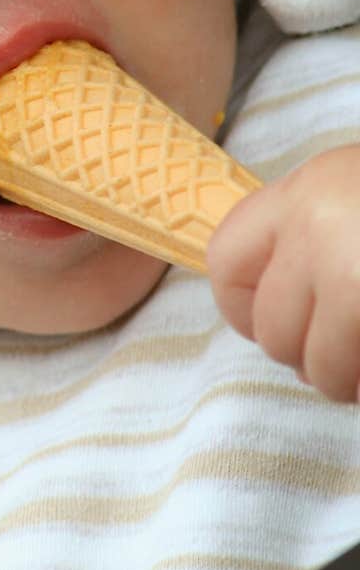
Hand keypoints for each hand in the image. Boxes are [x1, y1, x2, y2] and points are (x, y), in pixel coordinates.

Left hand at [206, 145, 359, 402]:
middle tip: (345, 346)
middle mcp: (313, 226)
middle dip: (305, 351)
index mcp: (306, 189)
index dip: (242, 305)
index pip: (224, 260)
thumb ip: (314, 234)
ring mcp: (346, 271)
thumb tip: (281, 300)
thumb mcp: (357, 195)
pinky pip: (352, 380)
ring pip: (314, 366)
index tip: (280, 320)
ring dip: (344, 375)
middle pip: (267, 327)